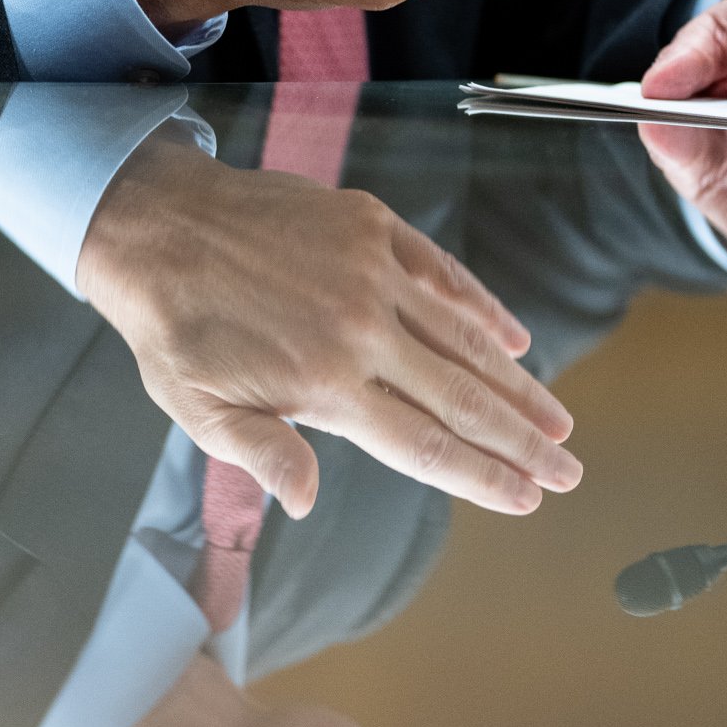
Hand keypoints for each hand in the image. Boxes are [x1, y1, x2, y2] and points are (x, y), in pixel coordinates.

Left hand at [74, 136, 580, 517]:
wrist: (155, 224)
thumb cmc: (172, 328)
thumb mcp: (199, 408)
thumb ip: (262, 453)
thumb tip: (305, 503)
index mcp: (324, 385)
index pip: (424, 445)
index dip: (482, 476)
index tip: (528, 499)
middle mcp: (361, 331)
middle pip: (463, 400)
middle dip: (523, 442)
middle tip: (571, 472)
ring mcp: (371, 273)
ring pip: (465, 340)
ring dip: (518, 385)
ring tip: (559, 421)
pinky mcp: (370, 227)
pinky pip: (443, 275)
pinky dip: (482, 309)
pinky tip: (512, 341)